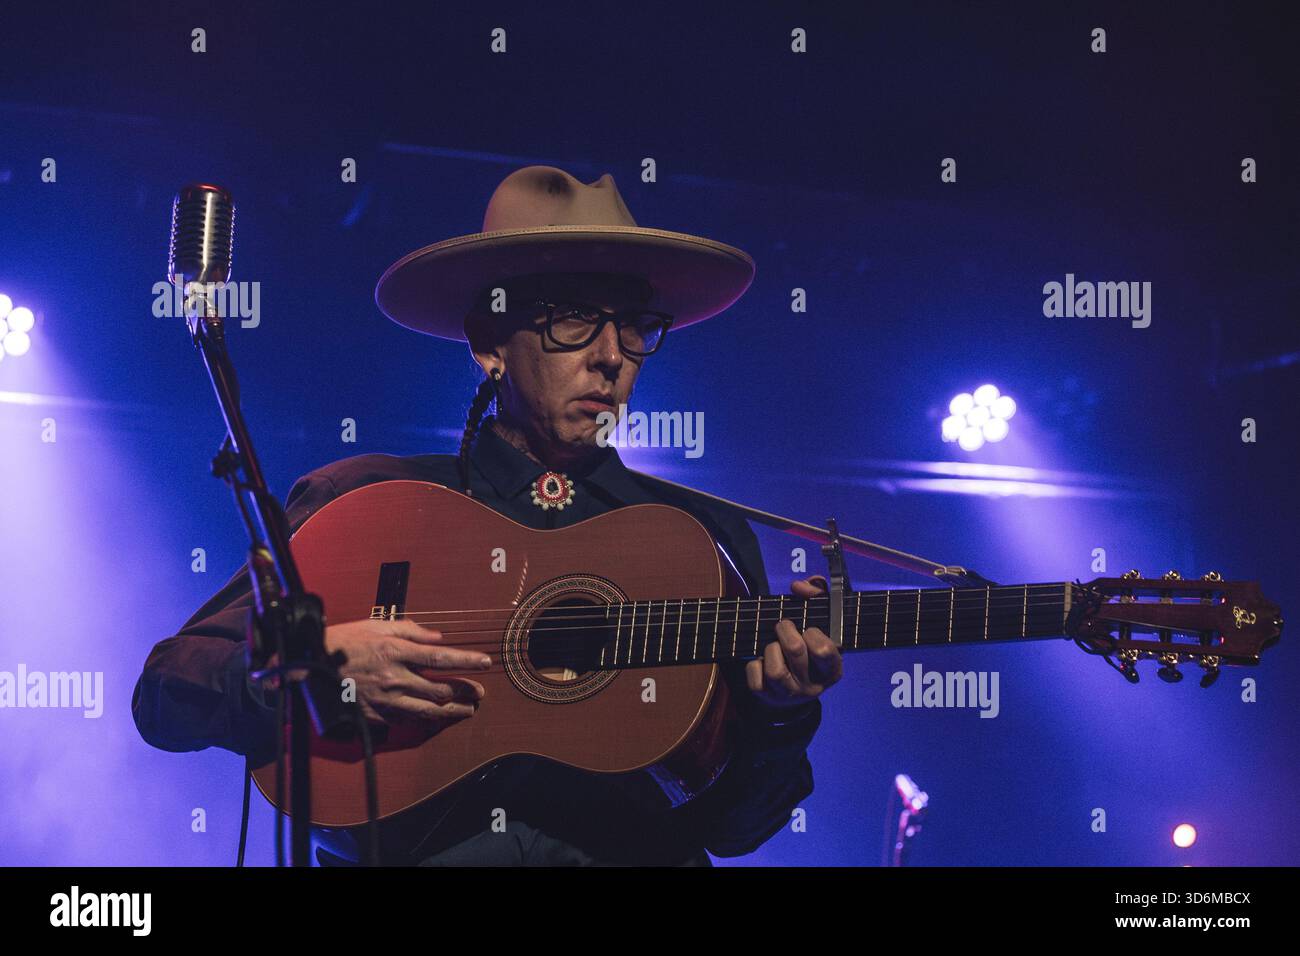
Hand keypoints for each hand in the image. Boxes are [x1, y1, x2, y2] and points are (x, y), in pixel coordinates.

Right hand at [323, 618, 491, 727]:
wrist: (309, 665)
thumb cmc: (343, 642)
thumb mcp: (376, 626)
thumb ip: (410, 630)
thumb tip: (437, 637)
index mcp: (396, 652)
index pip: (441, 657)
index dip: (466, 661)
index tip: (485, 662)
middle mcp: (394, 678)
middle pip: (440, 688)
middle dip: (465, 691)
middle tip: (479, 693)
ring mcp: (385, 699)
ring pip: (427, 710)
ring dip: (451, 711)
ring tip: (467, 710)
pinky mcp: (375, 715)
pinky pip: (405, 719)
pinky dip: (424, 718)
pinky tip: (435, 716)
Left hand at [745, 576, 843, 710]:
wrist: (796, 688)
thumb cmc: (810, 646)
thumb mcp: (823, 621)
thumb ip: (818, 595)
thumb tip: (799, 586)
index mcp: (832, 669)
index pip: (825, 650)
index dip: (813, 633)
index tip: (809, 629)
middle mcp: (813, 686)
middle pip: (795, 650)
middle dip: (785, 630)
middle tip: (783, 626)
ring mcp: (790, 694)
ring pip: (775, 670)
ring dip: (771, 649)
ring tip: (774, 645)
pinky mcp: (768, 698)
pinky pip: (756, 679)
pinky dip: (754, 665)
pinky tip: (762, 660)